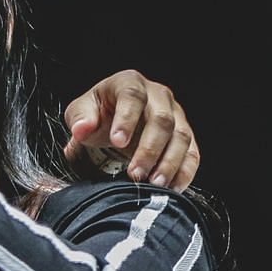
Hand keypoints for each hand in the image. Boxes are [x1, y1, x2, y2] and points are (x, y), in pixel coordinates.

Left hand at [62, 69, 198, 191]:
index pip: (132, 97)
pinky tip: (173, 187)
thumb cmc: (97, 113)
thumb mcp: (81, 111)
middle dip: (149, 149)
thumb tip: (81, 129)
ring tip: (154, 184)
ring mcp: (176, 114)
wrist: (112, 120)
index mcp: (130, 83)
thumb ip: (80, 118)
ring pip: (181, 137)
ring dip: (169, 163)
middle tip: (135, 173)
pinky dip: (185, 172)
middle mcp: (158, 95)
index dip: (126, 119)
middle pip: (161, 120)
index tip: (117, 141)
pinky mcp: (185, 135)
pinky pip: (192, 153)